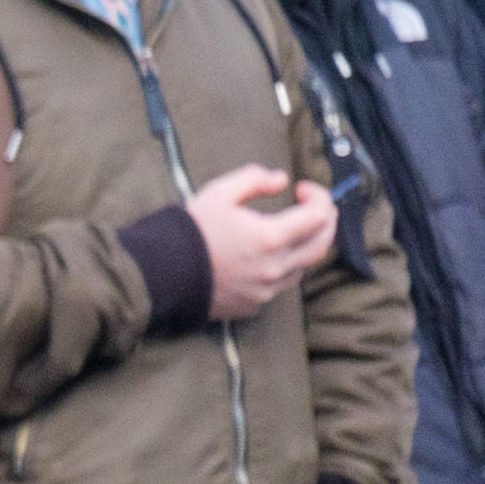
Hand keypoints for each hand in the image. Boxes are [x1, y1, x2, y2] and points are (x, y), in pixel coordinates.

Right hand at [188, 166, 335, 320]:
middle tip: (313, 207)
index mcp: (271, 238)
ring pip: (304, 267)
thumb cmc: (189, 232)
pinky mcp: (253, 304)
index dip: (318, 196)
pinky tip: (266, 257)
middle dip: (325, 221)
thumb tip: (281, 180)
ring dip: (304, 245)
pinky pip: (279, 285)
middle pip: (322, 245)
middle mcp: (275, 268)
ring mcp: (266, 290)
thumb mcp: (218, 193)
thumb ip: (254, 179)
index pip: (319, 215)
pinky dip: (282, 267)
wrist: (159, 275)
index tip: (301, 188)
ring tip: (290, 232)